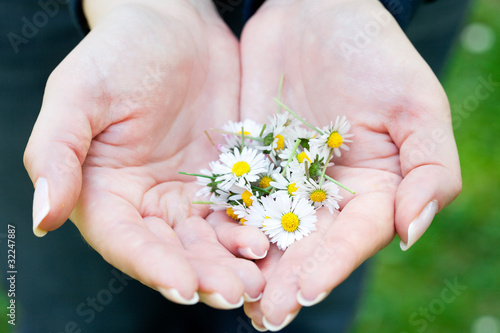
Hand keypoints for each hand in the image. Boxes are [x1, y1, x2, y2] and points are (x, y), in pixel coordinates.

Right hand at [23, 0, 267, 307]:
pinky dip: (254, 228)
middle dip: (204, 274)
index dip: (154, 266)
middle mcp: (149, 202)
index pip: (127, 242)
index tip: (184, 287)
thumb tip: (44, 217)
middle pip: (175, 250)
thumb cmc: (119, 53)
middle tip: (237, 291)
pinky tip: (273, 241)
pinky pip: (239, 211)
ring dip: (232, 261)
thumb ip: (55, 154)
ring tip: (258, 277)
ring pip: (210, 239)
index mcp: (107, 193)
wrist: (174, 26)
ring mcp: (189, 192)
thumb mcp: (78, 95)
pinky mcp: (224, 178)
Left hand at [238, 0, 460, 328]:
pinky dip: (222, 227)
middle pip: (307, 247)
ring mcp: (285, 181)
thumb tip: (411, 232)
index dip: (329, 267)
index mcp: (372, 189)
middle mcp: (327, 194)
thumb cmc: (372, 51)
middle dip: (286, 281)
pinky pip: (235, 199)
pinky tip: (205, 250)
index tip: (302, 294)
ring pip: (267, 232)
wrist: (315, 12)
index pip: (351, 238)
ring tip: (228, 297)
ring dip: (249, 266)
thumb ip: (428, 170)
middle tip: (262, 316)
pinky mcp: (250, 163)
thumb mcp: (415, 104)